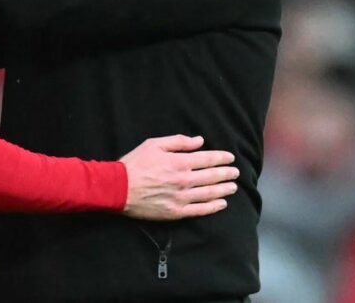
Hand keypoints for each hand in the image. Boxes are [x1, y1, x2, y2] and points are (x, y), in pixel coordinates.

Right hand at [119, 135, 238, 219]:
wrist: (118, 188)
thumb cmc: (135, 163)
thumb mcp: (154, 144)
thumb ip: (179, 142)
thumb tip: (199, 141)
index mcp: (179, 162)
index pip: (207, 159)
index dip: (221, 158)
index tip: (230, 158)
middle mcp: (184, 180)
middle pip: (212, 176)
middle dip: (226, 173)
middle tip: (235, 173)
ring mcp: (181, 198)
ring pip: (209, 194)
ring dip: (224, 189)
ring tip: (233, 187)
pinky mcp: (176, 212)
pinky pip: (200, 210)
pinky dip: (213, 207)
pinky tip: (222, 203)